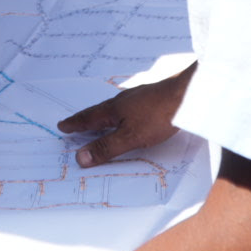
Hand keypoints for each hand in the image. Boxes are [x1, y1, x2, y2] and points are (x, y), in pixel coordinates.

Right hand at [57, 61, 195, 167]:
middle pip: (99, 111)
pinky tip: (128, 116)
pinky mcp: (151, 98)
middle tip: (75, 123)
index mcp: (114, 109)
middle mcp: (123, 100)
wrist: (187, 94)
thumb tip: (80, 156)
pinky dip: (120, 115)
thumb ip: (106, 147)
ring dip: (103, 116)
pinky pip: (128, 108)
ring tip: (98, 121)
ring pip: (115, 108)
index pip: (89, 118)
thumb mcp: (130, 137)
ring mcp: (137, 98)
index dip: (75, 124)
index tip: (63, 126)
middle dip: (86, 119)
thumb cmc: (159, 115)